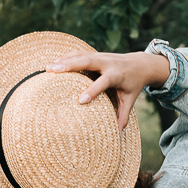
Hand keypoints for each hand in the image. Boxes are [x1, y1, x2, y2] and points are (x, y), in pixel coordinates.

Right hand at [46, 50, 170, 130]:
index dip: (92, 90)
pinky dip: (66, 57)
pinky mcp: (95, 54)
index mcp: (116, 75)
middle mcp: (107, 63)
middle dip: (69, 66)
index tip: (80, 101)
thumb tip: (119, 134)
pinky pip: (79, 53)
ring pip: (80, 55)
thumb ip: (123, 115)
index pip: (103, 82)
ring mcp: (100, 56)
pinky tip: (54, 63)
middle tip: (52, 70)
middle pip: (87, 61)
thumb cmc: (133, 84)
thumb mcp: (130, 99)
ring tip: (47, 68)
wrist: (140, 64)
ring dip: (63, 60)